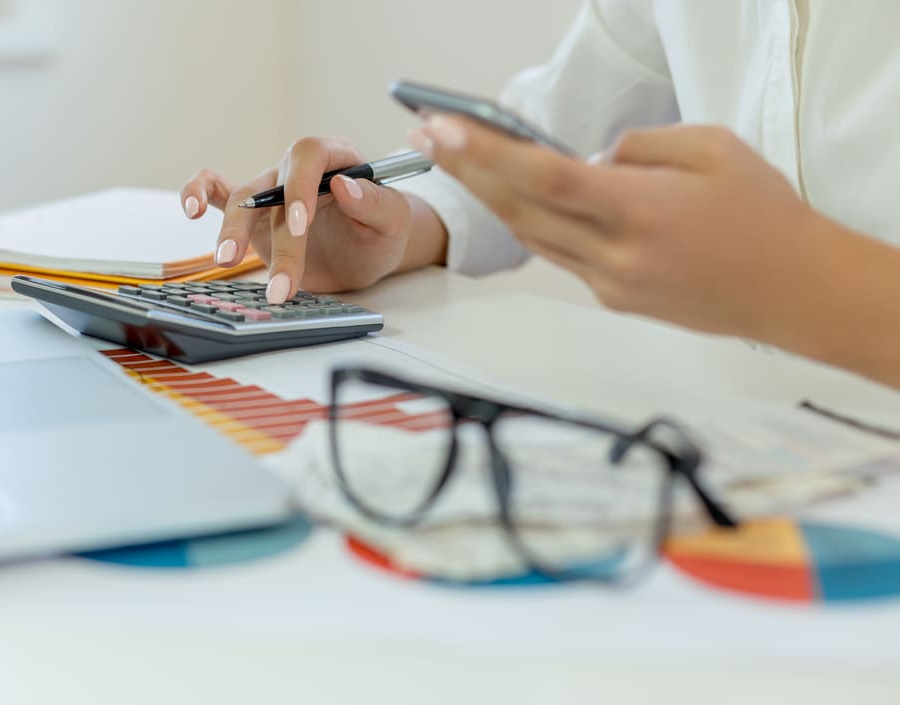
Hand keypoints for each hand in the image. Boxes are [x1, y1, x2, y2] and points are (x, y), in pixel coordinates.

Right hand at [180, 137, 444, 302]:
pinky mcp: (252, 213)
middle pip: (273, 187)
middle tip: (280, 282)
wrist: (365, 254)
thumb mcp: (393, 223)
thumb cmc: (380, 233)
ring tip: (227, 260)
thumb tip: (344, 184)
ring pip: (241, 199)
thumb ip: (375, 204)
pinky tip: (191, 210)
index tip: (300, 224)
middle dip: (275, 238)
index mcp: (335, 158)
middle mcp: (297, 170)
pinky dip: (198, 193)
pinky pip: (217, 192)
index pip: (309, 154)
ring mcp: (270, 189)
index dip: (299, 185)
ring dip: (233, 231)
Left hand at [412, 117, 829, 341]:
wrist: (796, 292)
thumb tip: (587, 158)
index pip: (546, 179)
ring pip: (532, 236)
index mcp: (640, 212)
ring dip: (490, 197)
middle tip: (426, 137)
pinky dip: (536, 222)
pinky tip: (518, 196)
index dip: (488, 155)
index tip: (444, 131)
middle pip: (520, 211)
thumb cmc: (764, 215)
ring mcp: (611, 284)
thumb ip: (638, 146)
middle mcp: (616, 255)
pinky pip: (561, 255)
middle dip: (466, 171)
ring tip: (457, 160)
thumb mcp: (711, 148)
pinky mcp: (614, 300)